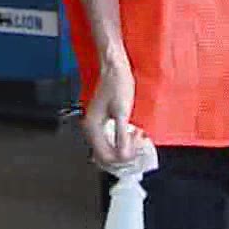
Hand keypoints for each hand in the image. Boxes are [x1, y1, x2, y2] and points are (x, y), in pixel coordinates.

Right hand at [83, 52, 140, 168]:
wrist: (114, 69)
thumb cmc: (118, 85)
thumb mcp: (122, 112)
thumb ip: (122, 135)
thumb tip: (124, 155)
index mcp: (92, 127)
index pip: (104, 155)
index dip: (121, 158)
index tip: (135, 153)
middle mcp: (90, 128)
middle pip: (105, 155)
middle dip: (123, 154)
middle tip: (138, 145)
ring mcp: (95, 126)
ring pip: (108, 148)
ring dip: (123, 148)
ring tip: (137, 138)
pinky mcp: (101, 122)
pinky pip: (109, 139)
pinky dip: (121, 141)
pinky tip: (132, 135)